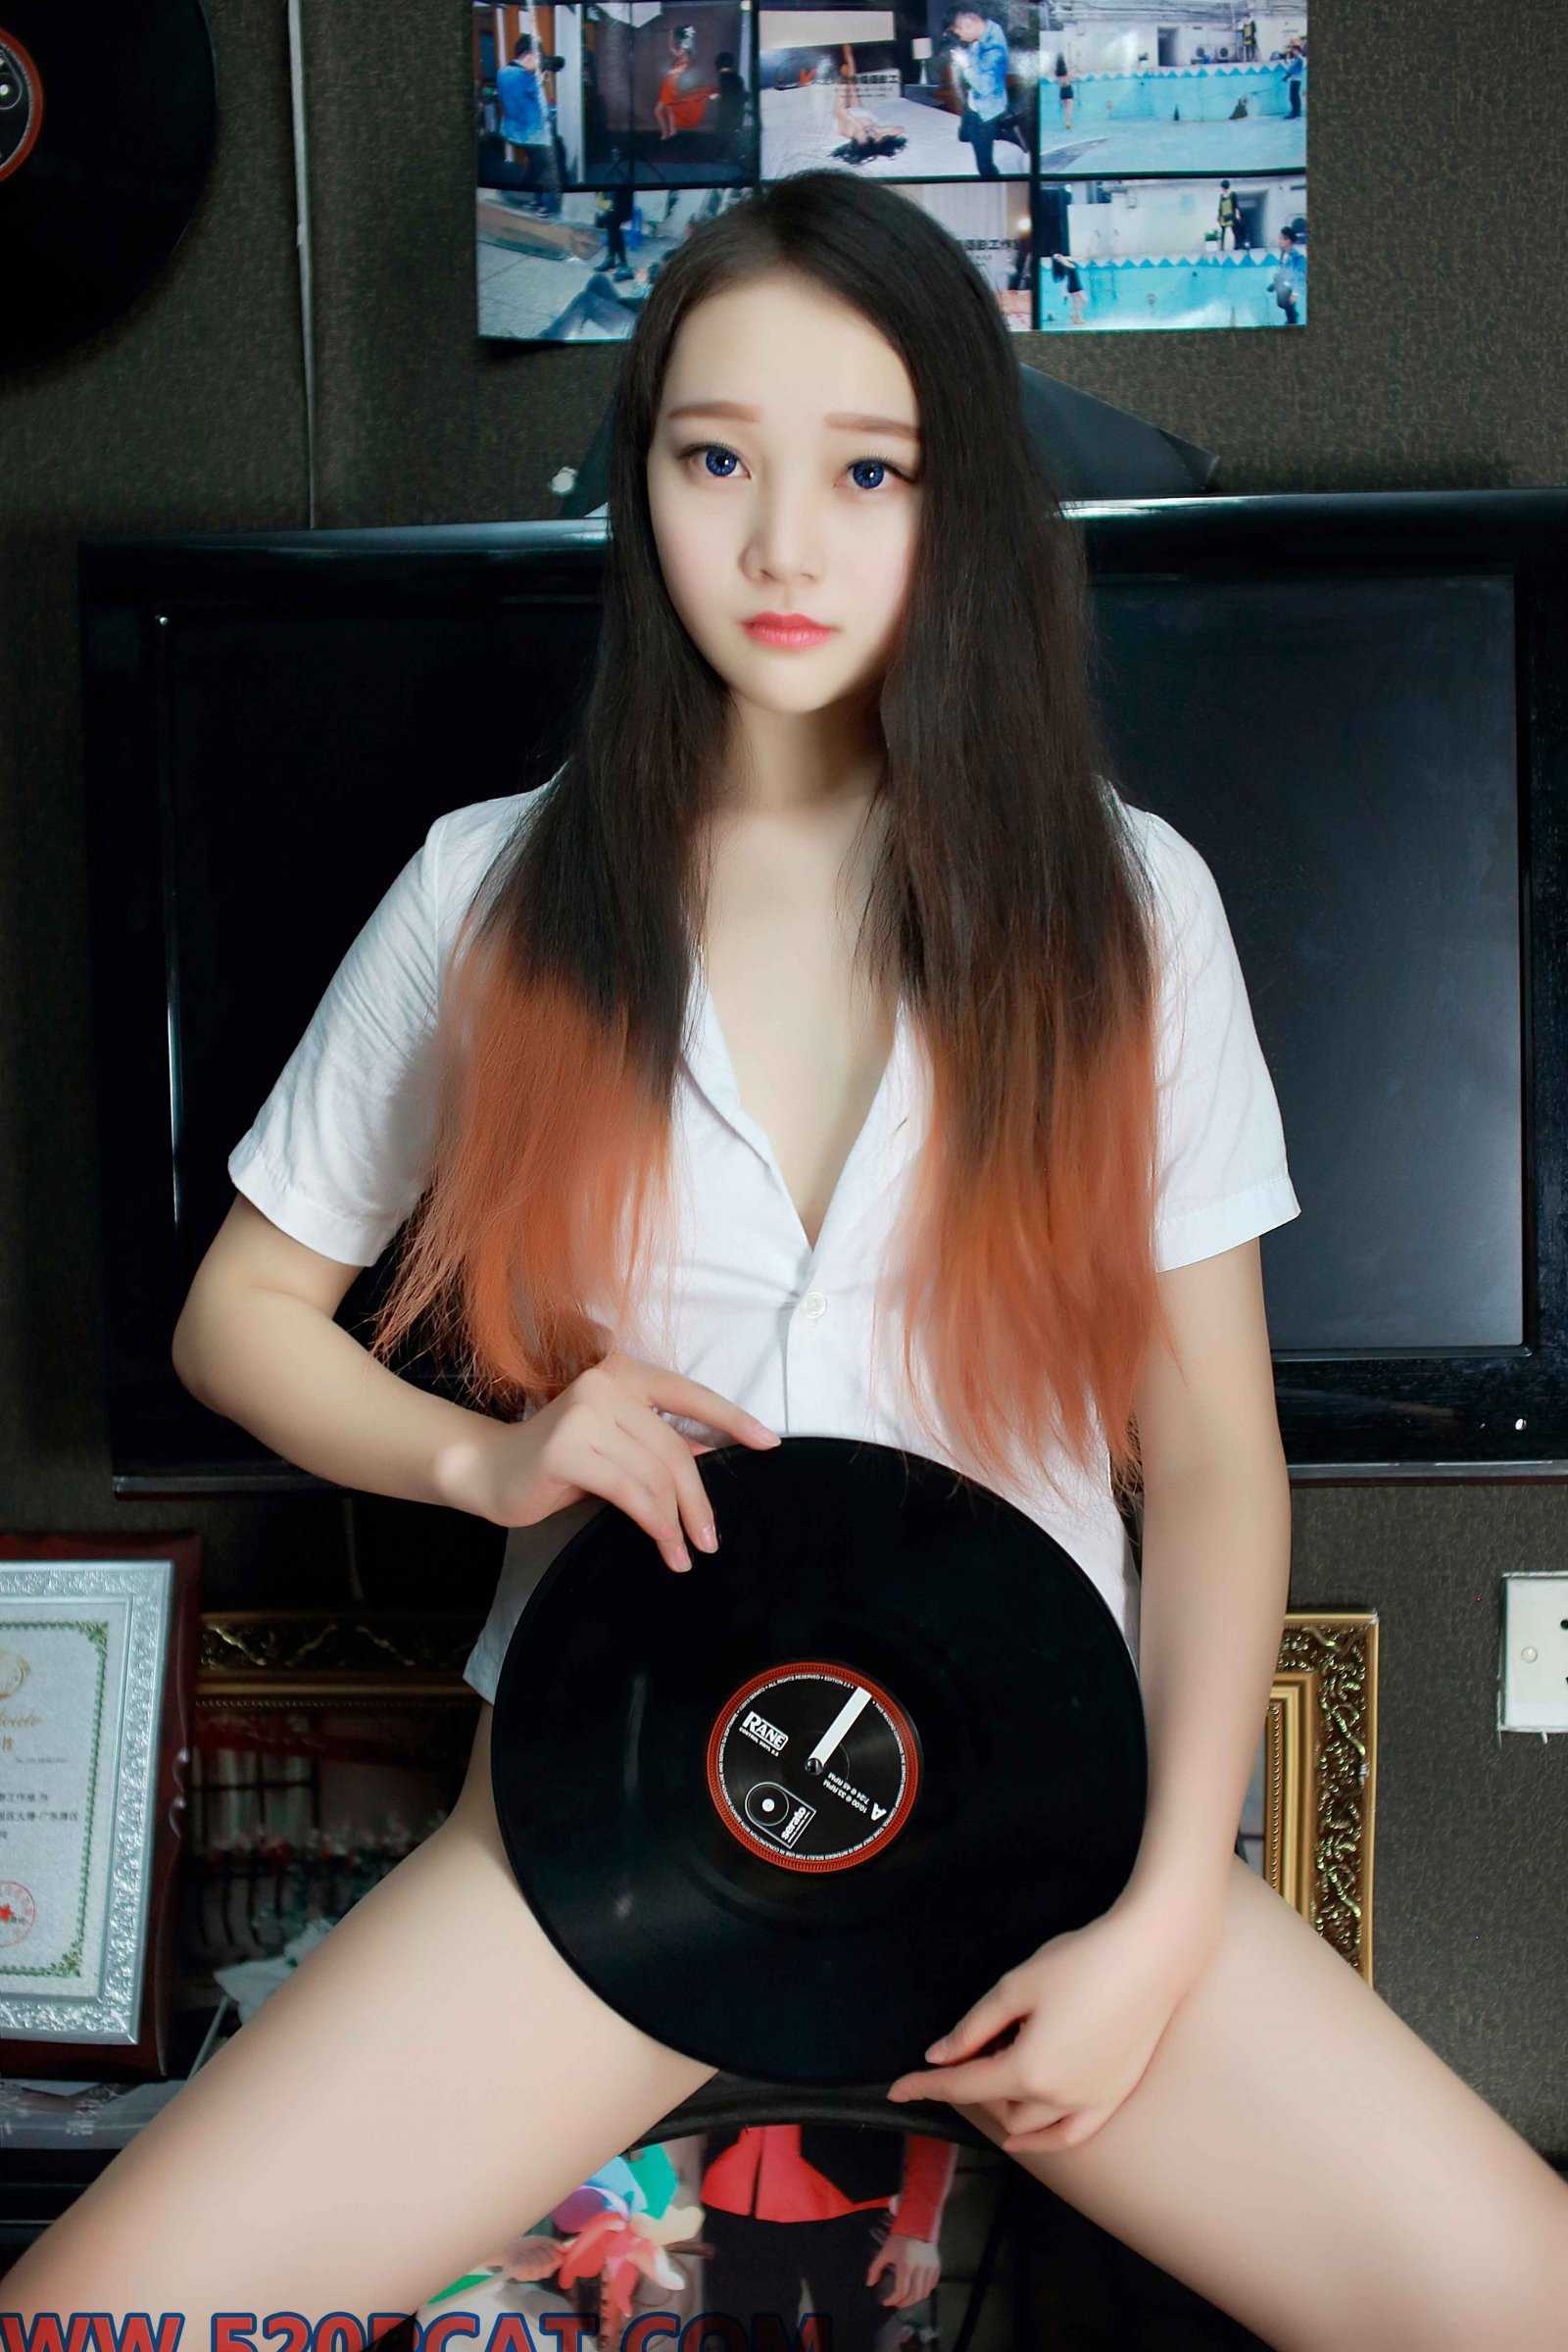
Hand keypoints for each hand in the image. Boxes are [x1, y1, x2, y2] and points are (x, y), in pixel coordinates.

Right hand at [439, 1349, 780, 1574]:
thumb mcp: (617, 1446)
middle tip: (712, 1539)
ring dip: (677, 1522)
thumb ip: (658, 1443)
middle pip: (674, 1448)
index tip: (769, 1444)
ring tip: (685, 1554)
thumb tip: (709, 1454)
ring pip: (655, 1474)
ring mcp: (585, 1411)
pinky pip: (630, 1492)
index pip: (691, 1393)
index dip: (733, 1419)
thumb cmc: (560, 1461)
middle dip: (699, 1499)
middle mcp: (606, 1383)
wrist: (490, 1471)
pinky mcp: (567, 1446)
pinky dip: (655, 1525)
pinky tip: (665, 1548)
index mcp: (624, 1374)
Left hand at [867, 2231, 939, 2308]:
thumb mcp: (885, 2252)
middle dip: (904, 2303)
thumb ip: (875, 2268)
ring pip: (924, 2293)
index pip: (901, 2291)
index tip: (886, 2302)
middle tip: (897, 2303)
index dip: (893, 2300)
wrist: (917, 2224)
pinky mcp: (936, 2266)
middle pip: (914, 2295)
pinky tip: (917, 2291)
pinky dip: (924, 2292)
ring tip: (906, 2299)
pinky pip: (932, 2285)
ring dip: (914, 2300)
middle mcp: (920, 2268)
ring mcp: (930, 2268)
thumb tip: (869, 2284)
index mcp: (906, 2264)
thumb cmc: (899, 2239)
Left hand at [884, 1897, 1217, 2153]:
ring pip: (1030, 2125)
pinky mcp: (1115, 2096)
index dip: (926, 2085)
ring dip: (1004, 2107)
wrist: (1152, 1955)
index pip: (964, 2085)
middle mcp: (1059, 2098)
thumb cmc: (1082, 1962)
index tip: (896, 2088)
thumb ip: (974, 2027)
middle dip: (972, 2083)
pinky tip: (1025, 2133)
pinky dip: (1043, 2137)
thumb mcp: (1016, 1987)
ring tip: (995, 2072)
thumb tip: (940, 2055)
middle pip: (996, 2105)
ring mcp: (1091, 2102)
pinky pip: (1070, 2134)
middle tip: (966, 2048)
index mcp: (1028, 2070)